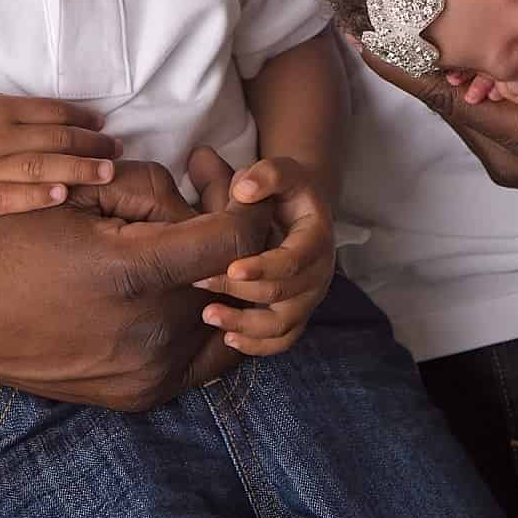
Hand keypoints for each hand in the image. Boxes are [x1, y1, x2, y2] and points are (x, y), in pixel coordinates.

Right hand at [0, 91, 121, 220]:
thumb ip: (21, 111)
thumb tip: (66, 118)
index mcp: (1, 109)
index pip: (52, 113)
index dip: (83, 120)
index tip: (104, 127)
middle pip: (53, 139)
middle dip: (91, 146)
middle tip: (117, 153)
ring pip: (38, 165)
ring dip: (77, 168)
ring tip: (106, 173)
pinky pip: (8, 197)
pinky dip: (36, 196)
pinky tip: (62, 195)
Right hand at [0, 162, 275, 409]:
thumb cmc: (13, 241)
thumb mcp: (82, 192)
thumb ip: (156, 189)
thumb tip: (206, 197)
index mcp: (134, 275)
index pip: (236, 241)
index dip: (245, 205)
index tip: (230, 183)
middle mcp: (151, 334)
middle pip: (232, 274)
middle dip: (228, 228)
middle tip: (204, 191)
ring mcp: (149, 374)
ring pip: (224, 314)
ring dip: (219, 273)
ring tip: (188, 239)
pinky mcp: (141, 395)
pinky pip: (204, 354)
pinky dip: (203, 316)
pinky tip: (179, 282)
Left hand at [194, 156, 335, 355]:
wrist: (302, 210)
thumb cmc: (286, 190)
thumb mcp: (282, 171)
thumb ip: (266, 174)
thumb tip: (243, 190)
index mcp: (316, 238)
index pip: (294, 261)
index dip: (264, 268)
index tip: (231, 269)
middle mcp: (318, 273)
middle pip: (283, 294)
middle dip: (240, 292)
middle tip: (199, 282)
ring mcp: (309, 298)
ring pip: (283, 326)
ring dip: (245, 325)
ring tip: (209, 315)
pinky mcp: (297, 314)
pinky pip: (282, 341)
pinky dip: (257, 346)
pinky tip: (227, 338)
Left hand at [353, 34, 517, 192]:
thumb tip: (490, 50)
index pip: (446, 100)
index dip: (402, 67)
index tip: (360, 36)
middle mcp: (515, 160)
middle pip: (447, 104)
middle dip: (414, 61)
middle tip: (378, 13)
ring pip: (463, 109)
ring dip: (439, 73)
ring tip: (404, 26)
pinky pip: (483, 117)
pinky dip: (465, 87)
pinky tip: (453, 56)